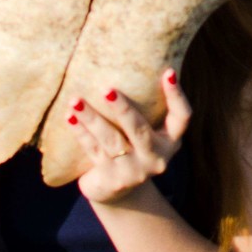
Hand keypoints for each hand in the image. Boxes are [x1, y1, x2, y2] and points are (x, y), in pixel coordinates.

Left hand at [67, 71, 191, 204]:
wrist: (118, 193)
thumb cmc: (133, 146)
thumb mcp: (146, 130)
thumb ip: (145, 106)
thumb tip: (134, 57)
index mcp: (170, 141)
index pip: (182, 117)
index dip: (177, 95)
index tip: (168, 71)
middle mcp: (156, 157)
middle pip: (140, 130)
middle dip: (123, 109)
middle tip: (106, 89)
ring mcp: (134, 171)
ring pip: (110, 141)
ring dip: (92, 119)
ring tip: (75, 101)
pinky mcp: (112, 180)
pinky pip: (93, 151)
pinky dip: (81, 132)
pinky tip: (70, 117)